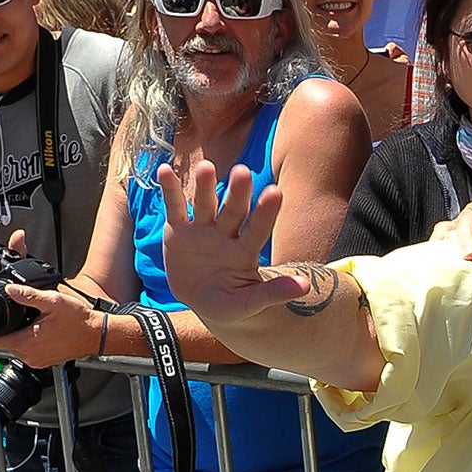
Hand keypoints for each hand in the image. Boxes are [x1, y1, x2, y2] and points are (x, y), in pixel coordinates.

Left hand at [0, 280, 100, 367]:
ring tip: (37, 325)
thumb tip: (10, 289)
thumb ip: (28, 295)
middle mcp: (29, 356)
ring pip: (16, 347)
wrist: (97, 335)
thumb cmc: (79, 321)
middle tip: (26, 318)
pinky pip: (28, 352)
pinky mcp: (43, 363)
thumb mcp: (52, 301)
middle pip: (4, 343)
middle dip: (9, 330)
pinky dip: (31, 342)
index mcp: (26, 343)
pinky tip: (44, 332)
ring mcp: (36, 361)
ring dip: (21, 336)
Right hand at [159, 159, 307, 330]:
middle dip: (237, 193)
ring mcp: (203, 230)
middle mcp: (226, 235)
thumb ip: (273, 293)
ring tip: (206, 167)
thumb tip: (307, 287)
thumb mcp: (250, 303)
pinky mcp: (179, 231)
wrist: (203, 303)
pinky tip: (164, 171)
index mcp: (245, 252)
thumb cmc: (231, 304)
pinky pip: (174, 207)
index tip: (275, 192)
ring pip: (205, 205)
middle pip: (233, 211)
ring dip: (204, 186)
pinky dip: (169, 190)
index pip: (258, 230)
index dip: (265, 213)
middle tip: (243, 172)